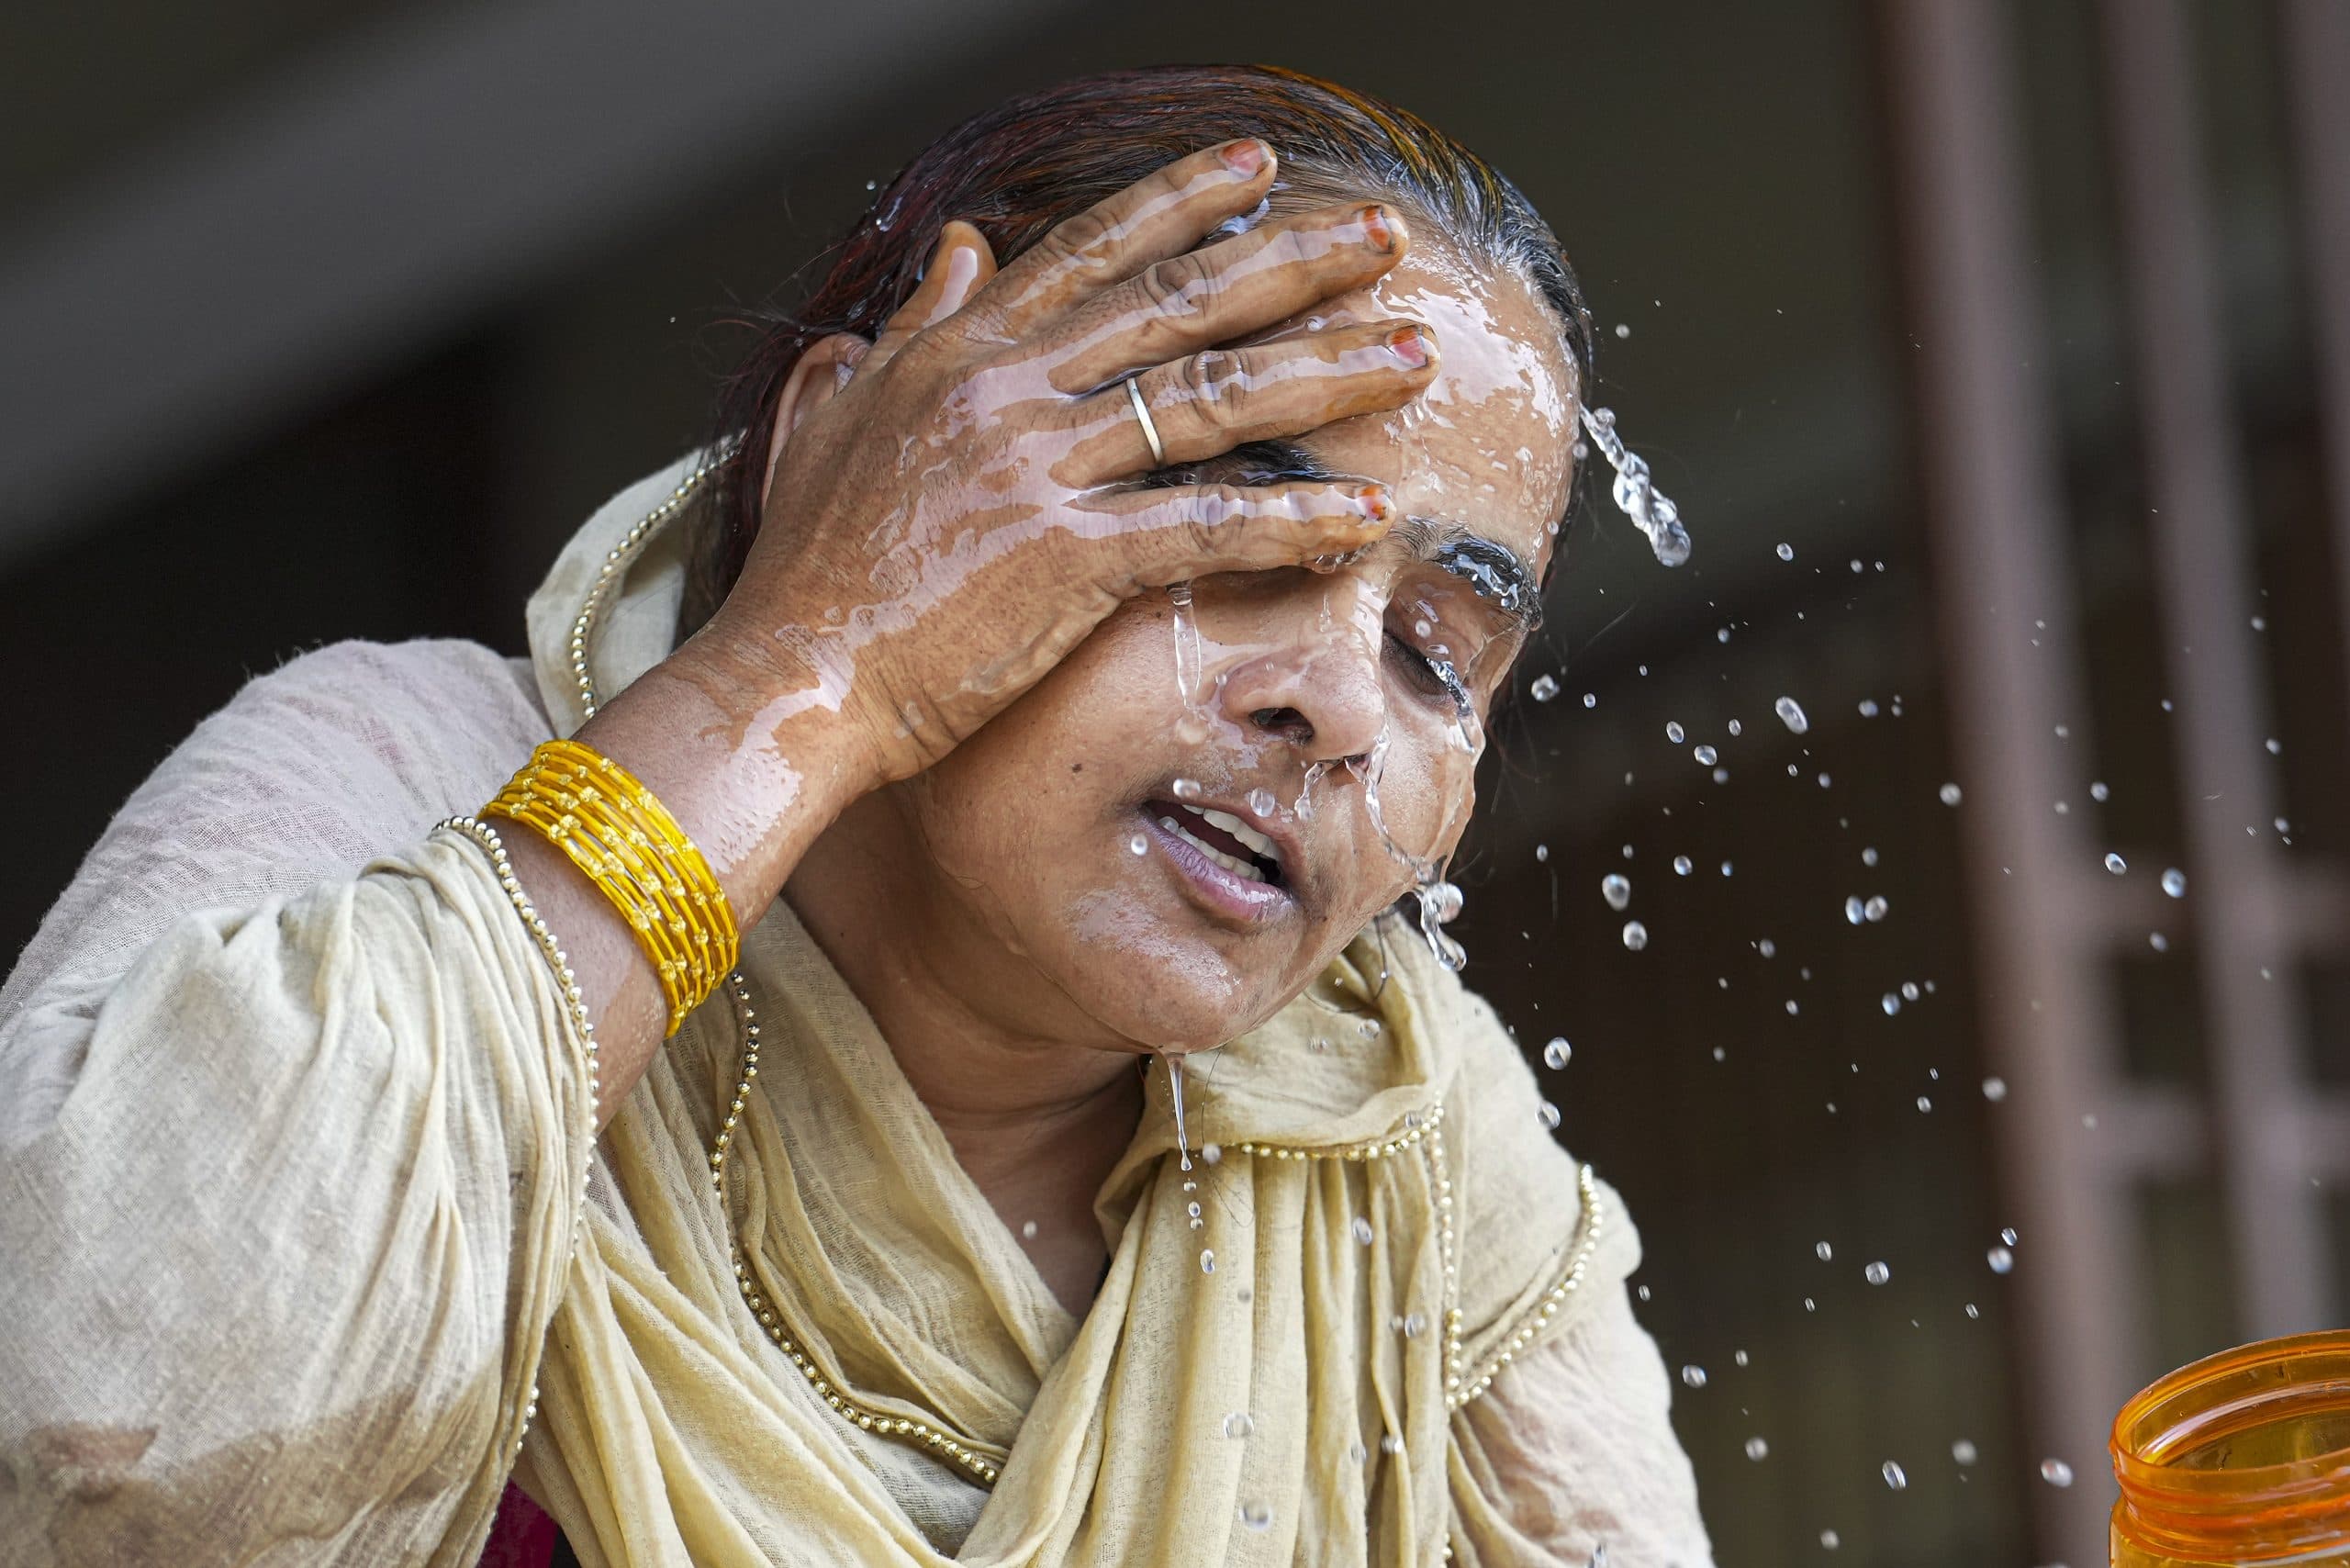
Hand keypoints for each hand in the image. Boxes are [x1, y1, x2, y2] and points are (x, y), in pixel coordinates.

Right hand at [702, 139, 1438, 787]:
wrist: (788, 677)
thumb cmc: (808, 573)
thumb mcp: (838, 418)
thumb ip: (910, 329)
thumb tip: (958, 250)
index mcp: (958, 354)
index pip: (1090, 251)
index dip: (1181, 201)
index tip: (1257, 167)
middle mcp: (1007, 391)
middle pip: (1178, 303)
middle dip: (1294, 262)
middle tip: (1381, 235)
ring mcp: (1039, 468)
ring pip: (1212, 397)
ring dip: (1326, 371)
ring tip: (1412, 357)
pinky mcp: (1066, 556)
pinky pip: (1208, 523)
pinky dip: (1297, 518)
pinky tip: (1369, 514)